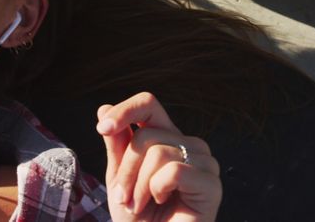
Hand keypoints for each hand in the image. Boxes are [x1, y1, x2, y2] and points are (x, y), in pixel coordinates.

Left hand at [97, 92, 220, 221]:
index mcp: (169, 138)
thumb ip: (117, 144)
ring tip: (139, 206)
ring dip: (138, 185)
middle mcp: (190, 145)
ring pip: (158, 151)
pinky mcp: (211, 184)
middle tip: (124, 198)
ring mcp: (205, 163)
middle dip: (125, 169)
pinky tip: (162, 203)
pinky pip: (173, 170)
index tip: (102, 128)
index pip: (149, 105)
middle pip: (147, 134)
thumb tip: (104, 108)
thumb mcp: (119, 178)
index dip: (125, 110)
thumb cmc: (139, 220)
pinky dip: (156, 190)